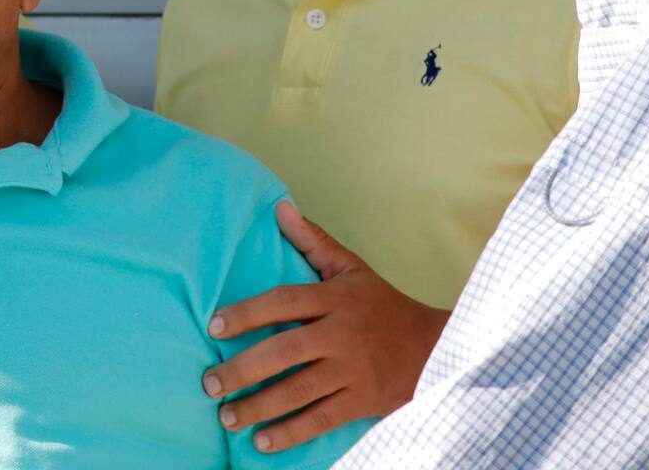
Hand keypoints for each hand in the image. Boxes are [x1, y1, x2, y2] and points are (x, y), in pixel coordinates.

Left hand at [203, 200, 448, 452]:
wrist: (438, 349)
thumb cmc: (383, 305)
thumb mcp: (351, 268)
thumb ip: (313, 241)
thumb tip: (279, 208)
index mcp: (333, 299)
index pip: (283, 301)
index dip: (247, 313)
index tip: (214, 326)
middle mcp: (340, 334)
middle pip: (284, 351)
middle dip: (243, 369)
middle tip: (209, 382)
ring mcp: (352, 371)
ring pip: (298, 390)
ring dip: (259, 406)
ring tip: (226, 416)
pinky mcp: (363, 402)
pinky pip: (321, 419)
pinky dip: (291, 432)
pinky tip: (262, 441)